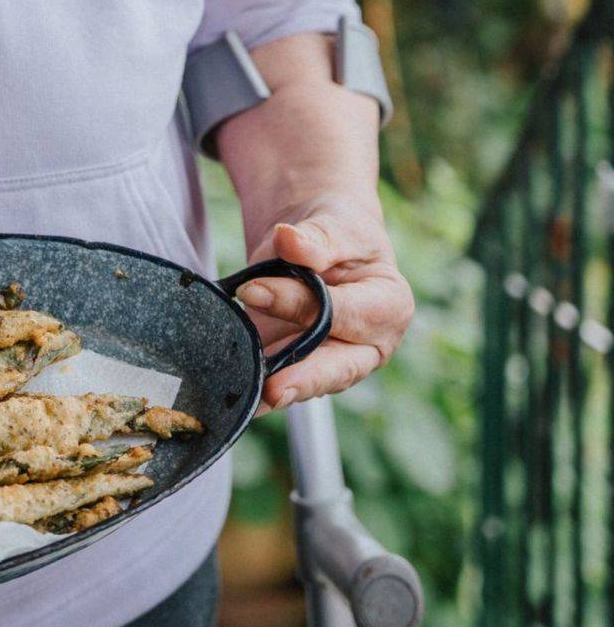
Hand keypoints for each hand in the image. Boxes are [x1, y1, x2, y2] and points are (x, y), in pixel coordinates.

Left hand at [235, 195, 414, 413]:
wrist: (322, 241)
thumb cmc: (339, 230)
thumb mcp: (335, 225)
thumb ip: (315, 239)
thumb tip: (288, 239)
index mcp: (389, 306)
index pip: (344, 312)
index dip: (299, 304)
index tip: (252, 291)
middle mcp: (368, 345)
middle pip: (337, 367)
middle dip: (304, 379)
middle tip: (272, 390)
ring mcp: (335, 362)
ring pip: (306, 381)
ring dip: (276, 389)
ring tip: (245, 399)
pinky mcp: (302, 368)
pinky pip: (281, 381)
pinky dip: (258, 390)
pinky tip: (236, 401)